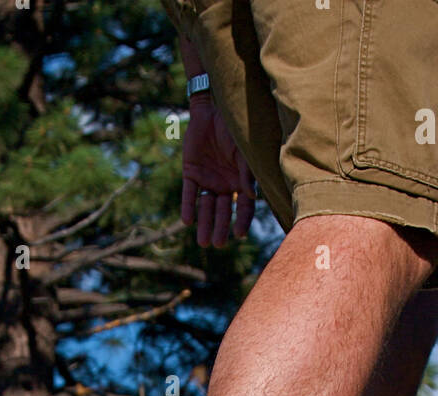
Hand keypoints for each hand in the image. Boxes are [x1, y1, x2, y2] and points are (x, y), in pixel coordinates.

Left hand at [181, 97, 255, 247]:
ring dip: (205, 224)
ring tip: (203, 242)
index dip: (241, 221)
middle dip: (220, 228)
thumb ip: (246, 173)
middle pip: (223, 212)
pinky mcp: (191, 173)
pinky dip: (188, 206)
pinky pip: (189, 193)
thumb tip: (250, 196)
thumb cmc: (235, 129)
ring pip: (206, 207)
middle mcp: (224, 185)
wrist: (213, 109)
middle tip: (218, 244)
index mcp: (240, 182)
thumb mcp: (243, 152)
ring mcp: (208, 180)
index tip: (239, 235)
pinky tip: (187, 221)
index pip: (243, 207)